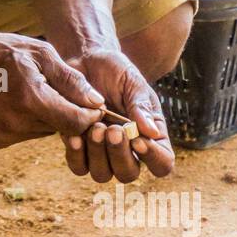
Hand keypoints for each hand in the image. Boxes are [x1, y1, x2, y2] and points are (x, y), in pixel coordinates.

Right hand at [0, 32, 105, 149]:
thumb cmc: (0, 52)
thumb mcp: (39, 54)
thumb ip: (70, 80)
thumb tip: (98, 102)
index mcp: (32, 99)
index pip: (77, 122)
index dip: (89, 115)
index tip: (90, 104)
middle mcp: (18, 124)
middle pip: (61, 128)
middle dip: (65, 112)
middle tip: (50, 88)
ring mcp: (4, 136)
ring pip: (43, 131)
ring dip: (45, 116)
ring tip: (27, 92)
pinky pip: (24, 135)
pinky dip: (25, 122)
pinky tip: (11, 103)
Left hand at [61, 49, 173, 181]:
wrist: (85, 61)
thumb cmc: (116, 71)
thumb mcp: (133, 83)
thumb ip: (141, 107)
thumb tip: (152, 133)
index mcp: (150, 137)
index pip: (162, 163)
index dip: (152, 158)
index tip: (138, 140)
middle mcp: (128, 151)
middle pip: (128, 174)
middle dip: (119, 154)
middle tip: (112, 129)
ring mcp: (102, 153)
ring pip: (102, 174)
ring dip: (98, 154)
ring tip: (94, 127)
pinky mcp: (79, 149)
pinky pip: (78, 166)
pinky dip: (76, 155)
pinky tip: (75, 136)